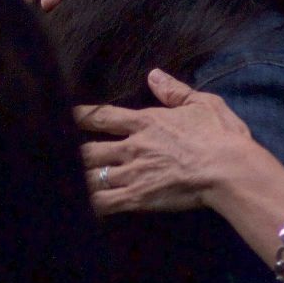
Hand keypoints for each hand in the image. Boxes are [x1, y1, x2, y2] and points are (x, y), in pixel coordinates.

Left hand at [76, 69, 269, 215]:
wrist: (229, 169)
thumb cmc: (222, 136)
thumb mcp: (203, 104)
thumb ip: (175, 91)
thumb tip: (154, 75)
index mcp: (147, 122)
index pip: (103, 117)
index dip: (81, 117)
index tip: (64, 116)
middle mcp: (134, 146)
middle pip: (89, 150)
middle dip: (71, 153)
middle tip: (54, 155)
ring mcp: (133, 173)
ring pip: (92, 175)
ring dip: (75, 179)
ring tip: (58, 182)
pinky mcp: (138, 197)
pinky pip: (104, 202)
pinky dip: (87, 204)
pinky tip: (75, 207)